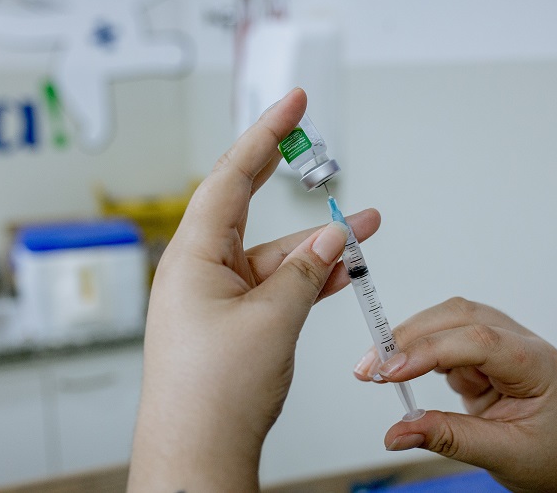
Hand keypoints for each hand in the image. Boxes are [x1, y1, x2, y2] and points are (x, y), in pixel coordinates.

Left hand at [128, 88, 380, 491]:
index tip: (291, 104)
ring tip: (362, 230)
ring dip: (314, 245)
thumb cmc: (213, 393)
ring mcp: (216, 297)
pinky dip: (305, 278)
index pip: (231, 177)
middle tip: (311, 141)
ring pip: (271, 255)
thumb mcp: (272, 319)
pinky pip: (273, 286)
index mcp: (193, 256)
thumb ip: (305, 270)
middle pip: (247, 207)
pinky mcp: (232, 321)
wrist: (199, 452)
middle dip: (286, 178)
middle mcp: (200, 270)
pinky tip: (338, 270)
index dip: (264, 135)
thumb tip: (332, 236)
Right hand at [354, 297, 556, 491]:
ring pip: (445, 320)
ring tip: (375, 371)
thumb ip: (450, 439)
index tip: (390, 371)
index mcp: (536, 363)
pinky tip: (397, 371)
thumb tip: (397, 433)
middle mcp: (518, 342)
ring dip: (406, 339)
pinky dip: (414, 351)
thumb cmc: (556, 456)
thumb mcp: (505, 454)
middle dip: (407, 338)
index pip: (479, 340)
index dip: (429, 351)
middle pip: (457, 317)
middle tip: (369, 370)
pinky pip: (441, 339)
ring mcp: (499, 341)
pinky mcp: (480, 351)